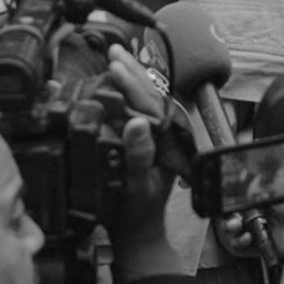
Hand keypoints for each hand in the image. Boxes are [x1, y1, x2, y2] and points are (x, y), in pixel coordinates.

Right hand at [103, 45, 181, 278]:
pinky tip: (119, 80)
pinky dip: (130, 92)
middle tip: (114, 53)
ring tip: (117, 58)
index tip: (115, 66)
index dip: (132, 83)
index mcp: (169, 141)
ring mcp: (160, 136)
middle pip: (153, 95)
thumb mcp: (135, 186)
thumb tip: (137, 124)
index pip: (152, 103)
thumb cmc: (135, 212)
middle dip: (133, 71)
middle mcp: (168, 135)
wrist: (136, 231)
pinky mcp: (149, 140)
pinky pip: (141, 109)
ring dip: (132, 77)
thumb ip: (138, 156)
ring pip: (148, 99)